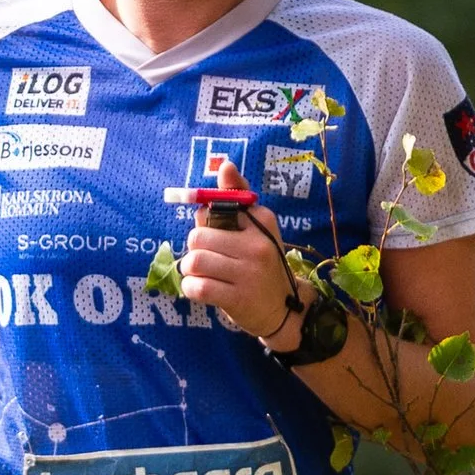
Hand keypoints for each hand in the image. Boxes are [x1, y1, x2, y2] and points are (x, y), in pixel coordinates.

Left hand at [178, 183, 301, 343]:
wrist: (284, 309)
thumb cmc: (262, 263)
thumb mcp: (257, 228)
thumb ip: (238, 198)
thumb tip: (225, 164)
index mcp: (262, 222)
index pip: (215, 208)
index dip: (205, 221)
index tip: (213, 234)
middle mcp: (258, 246)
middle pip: (198, 236)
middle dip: (195, 248)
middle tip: (206, 258)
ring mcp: (249, 274)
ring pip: (195, 261)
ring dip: (190, 269)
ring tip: (201, 273)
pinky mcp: (237, 299)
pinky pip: (197, 287)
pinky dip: (190, 288)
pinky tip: (200, 288)